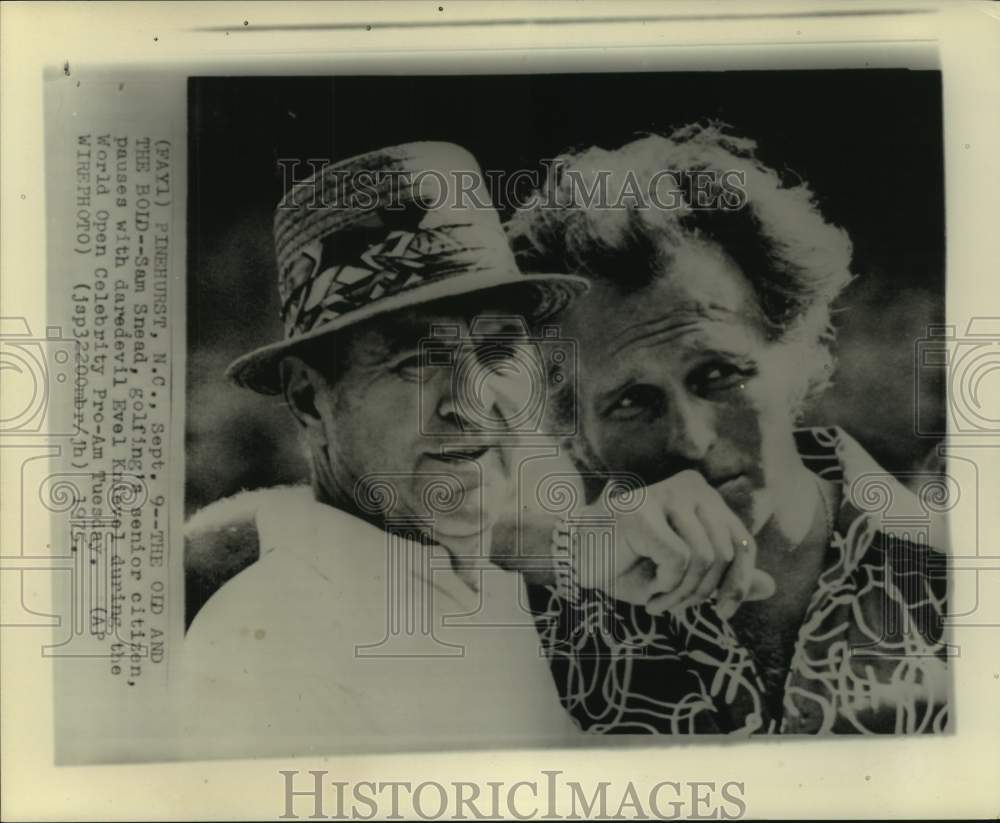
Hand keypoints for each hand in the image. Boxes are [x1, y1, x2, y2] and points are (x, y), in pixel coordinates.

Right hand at [572, 470, 775, 618]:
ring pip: (703, 559)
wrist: (577, 560)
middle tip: (673, 606)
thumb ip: (725, 578)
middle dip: (703, 592)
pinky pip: (678, 559)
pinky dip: (666, 585)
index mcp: (704, 496)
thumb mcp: (684, 576)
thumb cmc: (628, 565)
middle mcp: (690, 487)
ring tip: (659, 601)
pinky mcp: (642, 512)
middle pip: (725, 553)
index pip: (742, 542)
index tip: (723, 612)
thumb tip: (772, 588)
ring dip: (682, 593)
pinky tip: (648, 591)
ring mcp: (665, 495)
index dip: (740, 582)